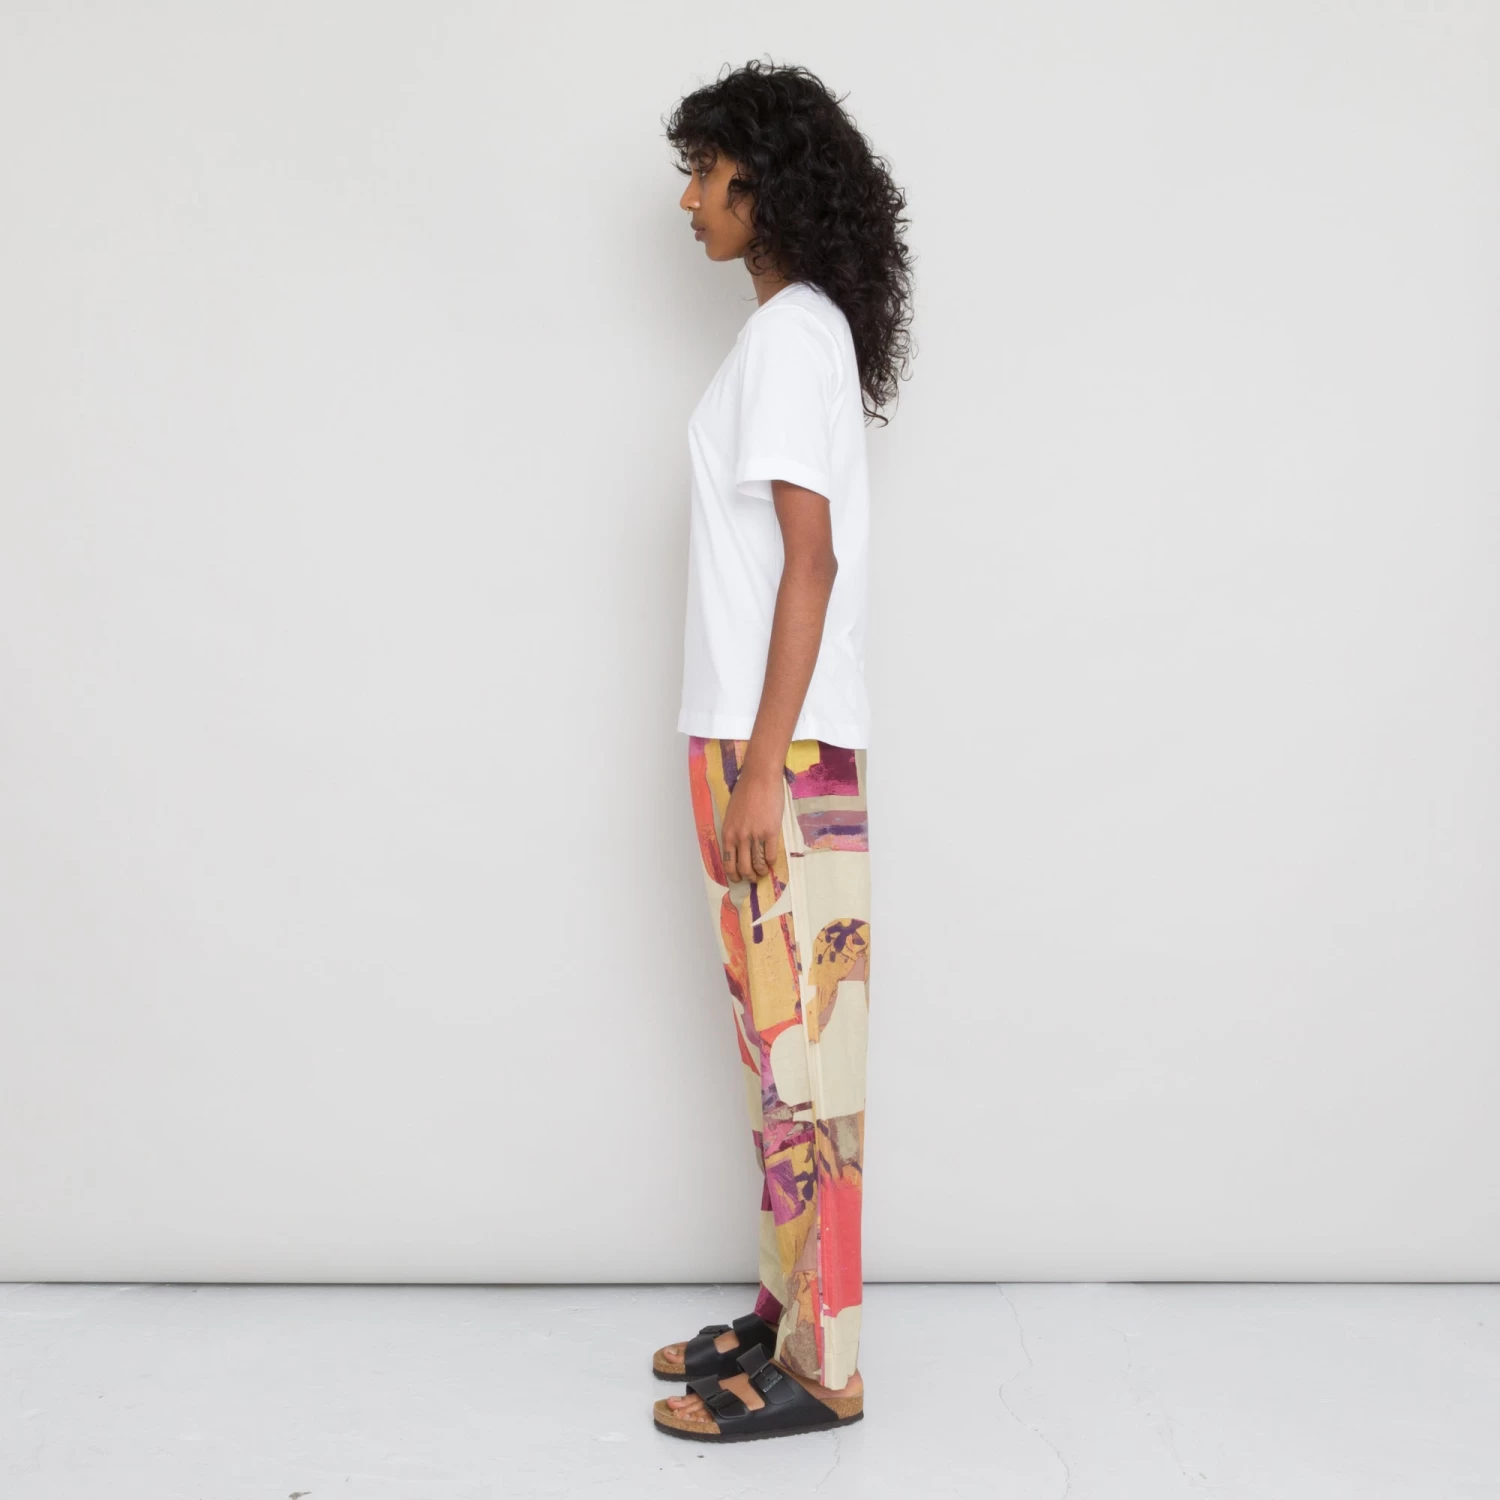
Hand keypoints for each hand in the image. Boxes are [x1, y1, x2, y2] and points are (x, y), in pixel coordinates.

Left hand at [720, 766, 783, 883]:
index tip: (738, 878)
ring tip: (763, 872)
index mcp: (728, 833)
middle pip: (742, 868)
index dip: (733, 874)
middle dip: (748, 877)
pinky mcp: (771, 832)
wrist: (759, 778)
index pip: (728, 862)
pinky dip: (771, 862)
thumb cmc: (745, 792)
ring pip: (757, 865)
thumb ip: (734, 831)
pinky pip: (771, 855)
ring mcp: (755, 836)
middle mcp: (740, 837)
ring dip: (761, 872)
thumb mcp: (731, 814)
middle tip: (752, 878)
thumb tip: (738, 846)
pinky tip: (772, 862)